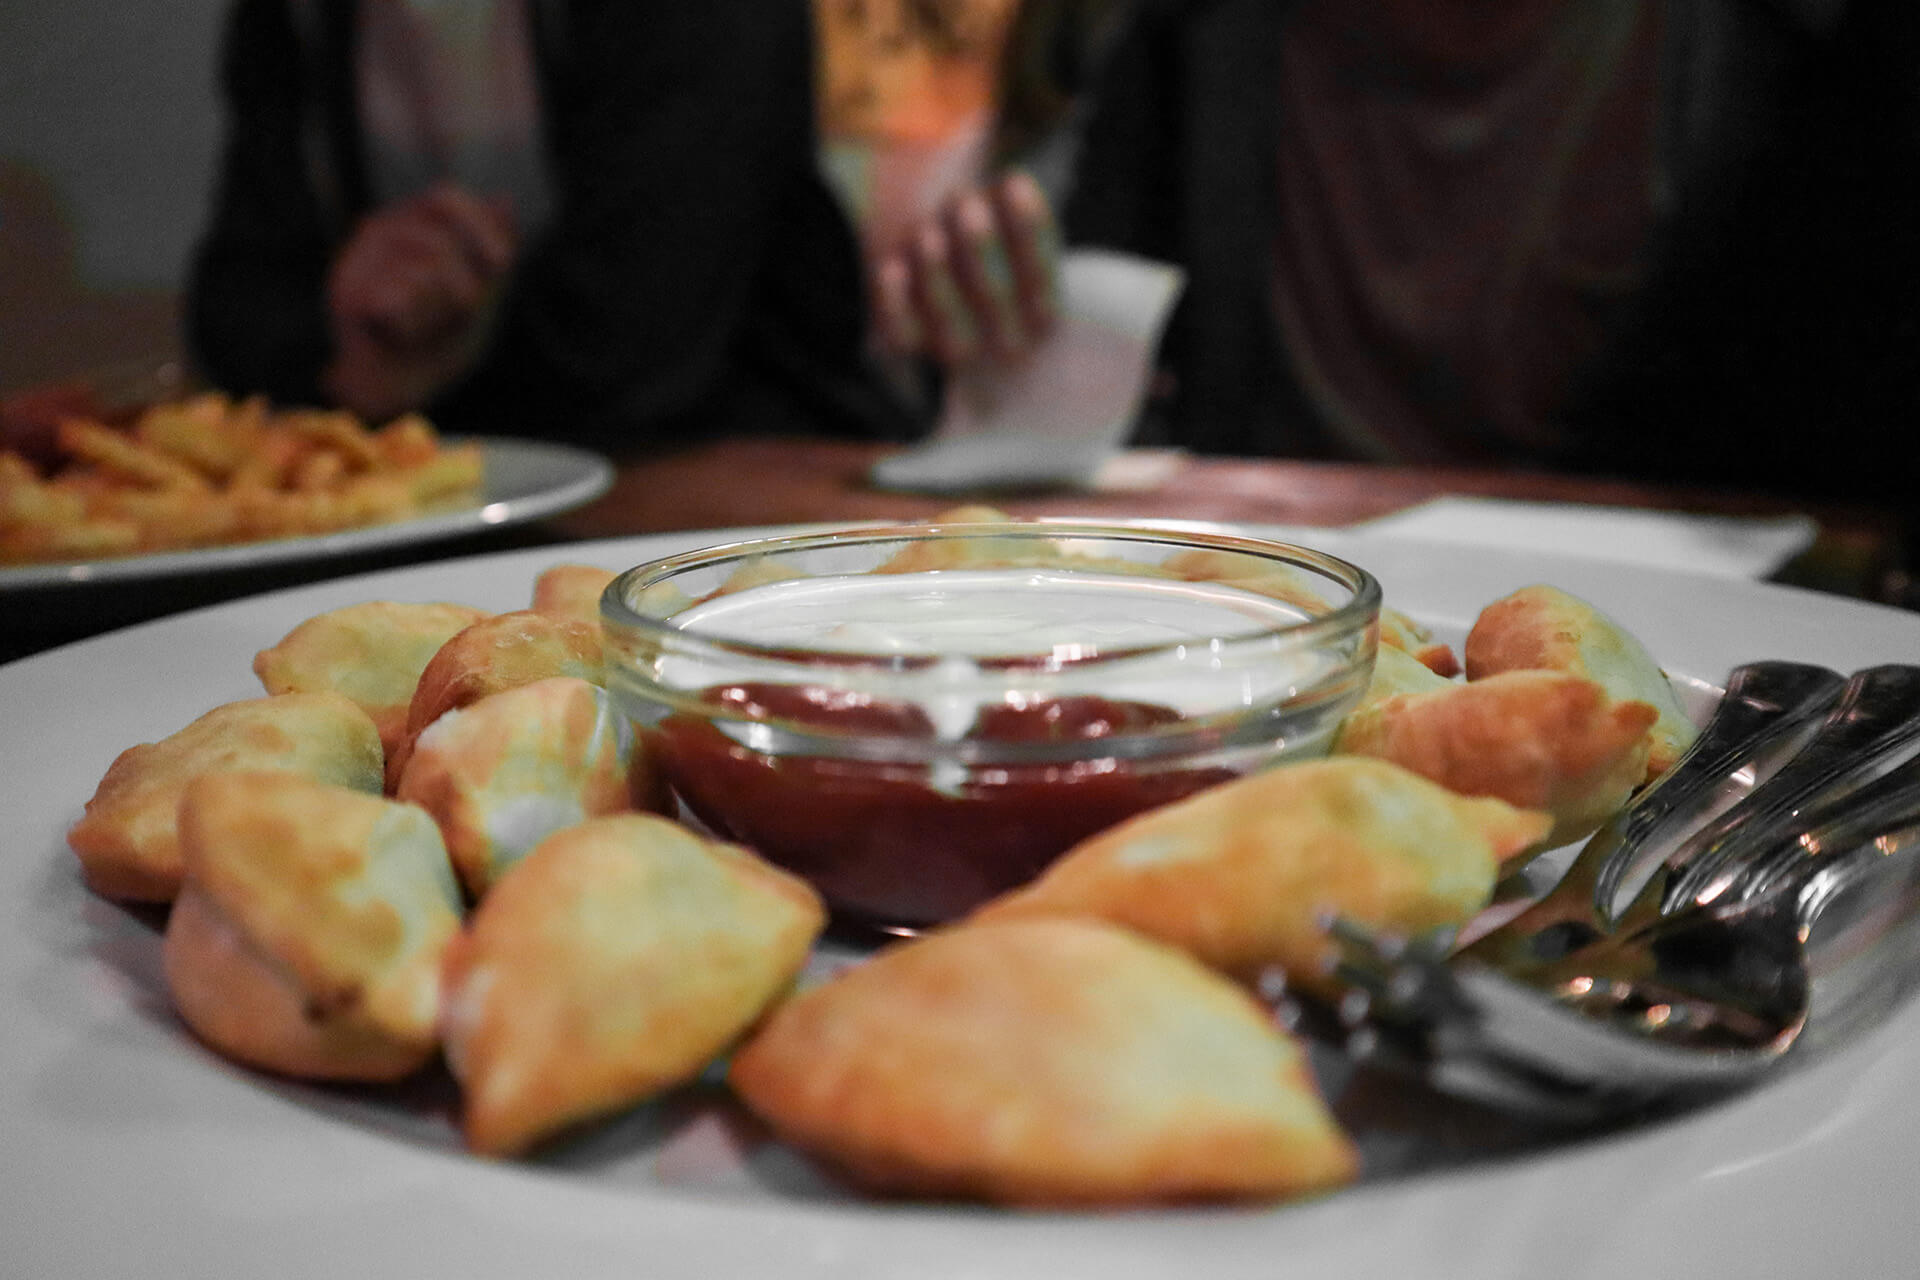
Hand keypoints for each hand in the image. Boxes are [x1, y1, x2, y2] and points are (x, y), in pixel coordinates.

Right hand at [322, 183, 516, 420]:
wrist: (394, 386)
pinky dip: (416, 325)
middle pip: (439, 237)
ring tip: (426, 328)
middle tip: (467, 307)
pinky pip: (401, 299)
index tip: (502, 265)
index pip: (445, 198)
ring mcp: (358, 259)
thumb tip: (505, 198)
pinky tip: (404, 337)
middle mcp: (379, 232)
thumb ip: (493, 250)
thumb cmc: (437, 339)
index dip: (480, 226)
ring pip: (426, 270)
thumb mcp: (479, 294)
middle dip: (465, 279)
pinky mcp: (347, 293)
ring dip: (442, 310)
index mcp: (410, 222)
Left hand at [870, 169, 1059, 368]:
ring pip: (947, 318)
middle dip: (979, 248)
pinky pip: (903, 335)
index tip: (1016, 181)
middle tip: (967, 206)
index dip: (1029, 228)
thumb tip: (1010, 172)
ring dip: (936, 273)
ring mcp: (960, 347)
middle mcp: (1007, 342)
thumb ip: (1013, 201)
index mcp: (1044, 314)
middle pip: (993, 298)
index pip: (1040, 275)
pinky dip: (895, 304)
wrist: (959, 290)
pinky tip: (891, 268)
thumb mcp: (1010, 219)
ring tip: (928, 232)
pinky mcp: (913, 342)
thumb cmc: (990, 238)